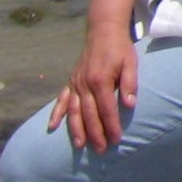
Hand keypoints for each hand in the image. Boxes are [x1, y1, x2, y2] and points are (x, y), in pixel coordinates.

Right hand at [48, 22, 137, 152]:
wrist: (103, 31)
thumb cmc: (120, 48)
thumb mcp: (130, 62)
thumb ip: (130, 83)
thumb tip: (130, 105)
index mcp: (101, 79)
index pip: (106, 109)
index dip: (111, 125)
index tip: (116, 139)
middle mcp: (85, 83)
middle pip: (89, 114)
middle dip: (95, 133)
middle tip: (101, 150)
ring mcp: (76, 83)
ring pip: (74, 110)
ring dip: (76, 129)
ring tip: (80, 145)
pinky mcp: (71, 81)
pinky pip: (62, 99)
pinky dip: (56, 113)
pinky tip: (51, 126)